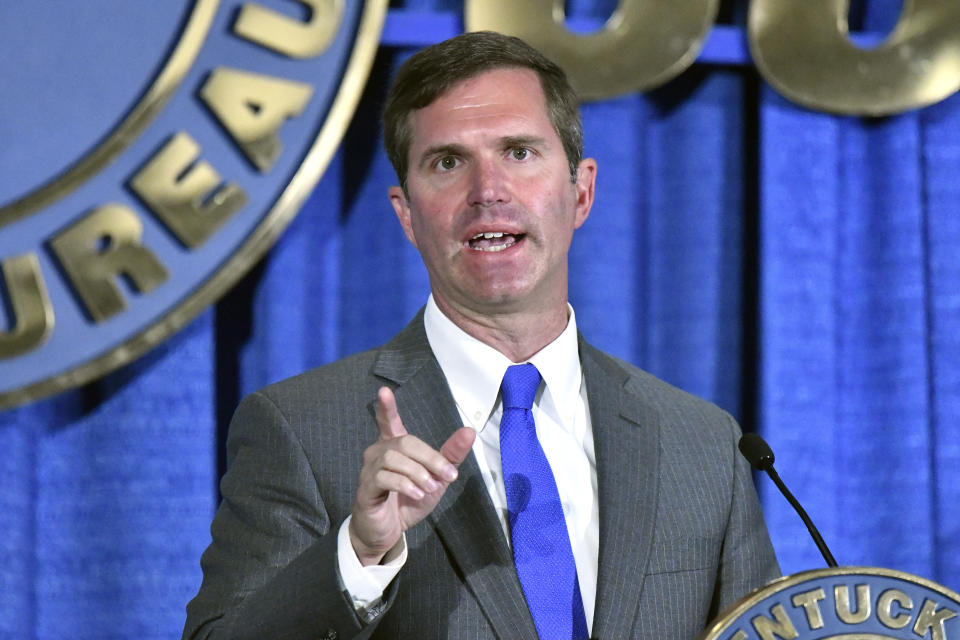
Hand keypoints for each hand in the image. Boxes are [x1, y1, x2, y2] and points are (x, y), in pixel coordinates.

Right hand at [349, 386, 475, 565]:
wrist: (389, 532)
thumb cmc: (409, 501)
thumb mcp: (436, 478)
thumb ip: (450, 456)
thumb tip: (469, 431)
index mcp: (394, 447)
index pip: (389, 422)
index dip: (387, 407)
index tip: (384, 391)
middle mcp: (378, 453)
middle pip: (405, 441)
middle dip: (430, 457)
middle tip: (448, 476)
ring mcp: (369, 470)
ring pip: (394, 457)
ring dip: (418, 472)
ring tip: (430, 488)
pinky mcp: (366, 488)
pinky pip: (383, 476)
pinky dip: (404, 483)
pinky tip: (416, 493)